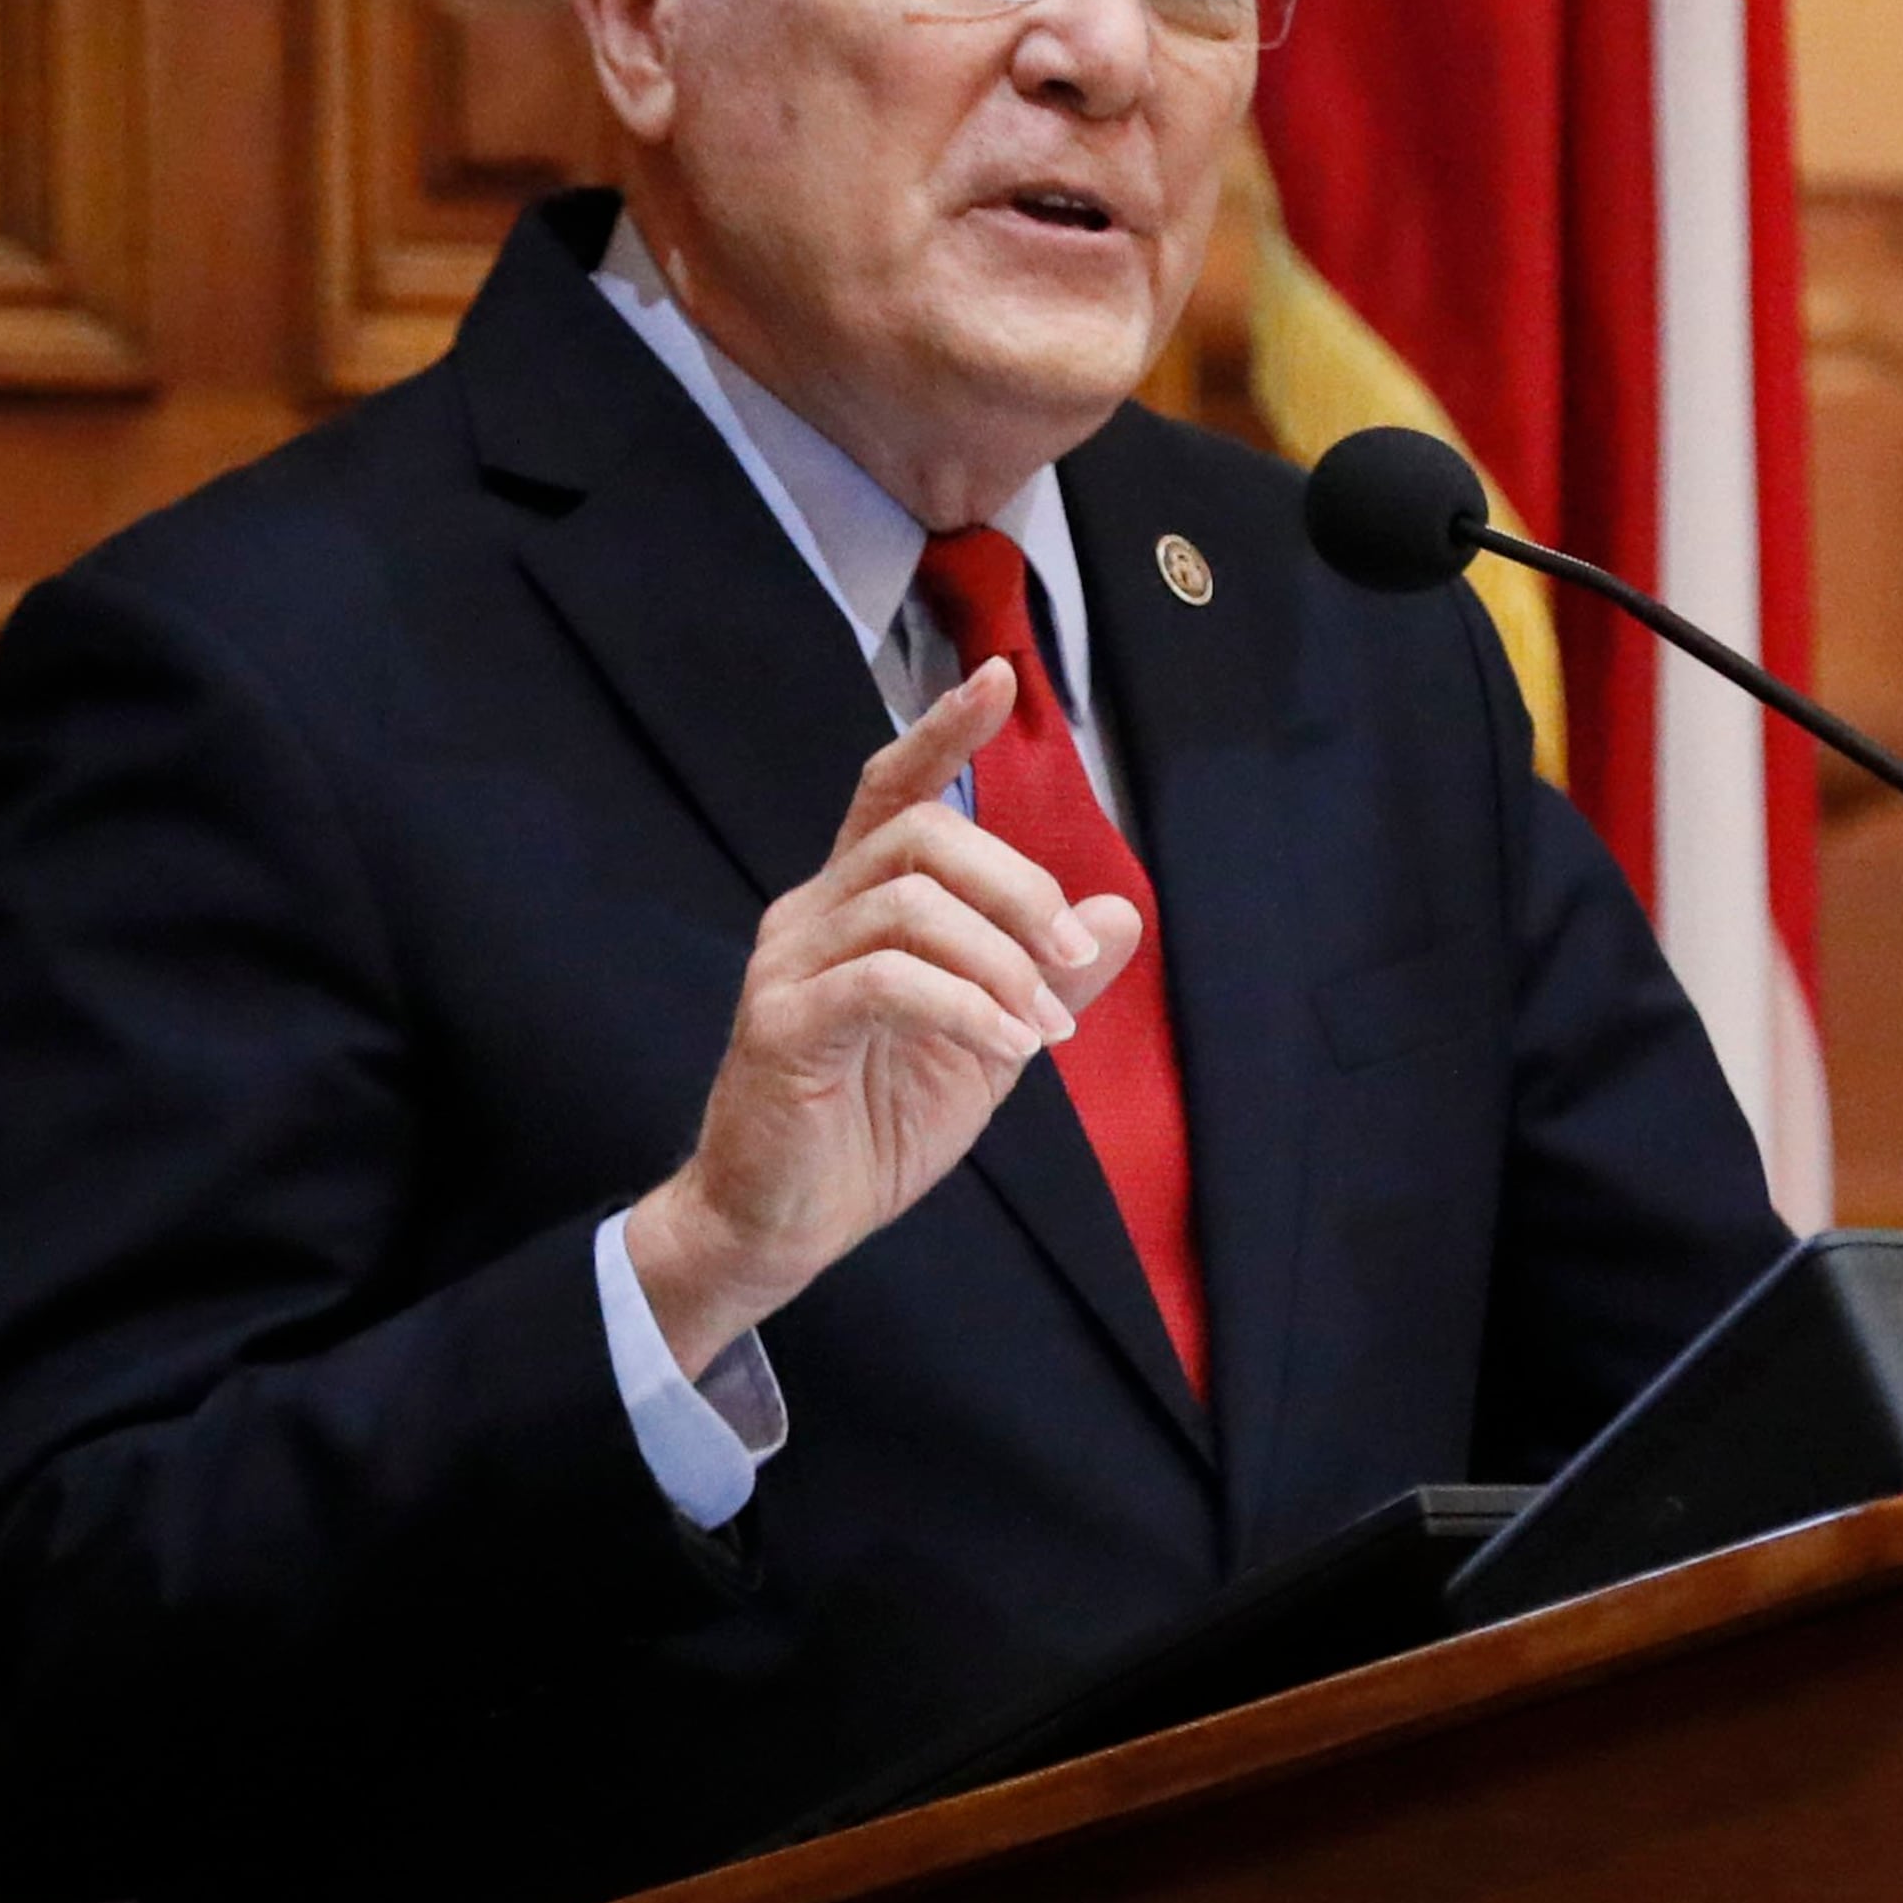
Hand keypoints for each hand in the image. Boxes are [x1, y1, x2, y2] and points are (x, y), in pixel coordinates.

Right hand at [625, 661, 1142, 1375]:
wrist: (788, 1224)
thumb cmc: (875, 1124)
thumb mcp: (989, 1043)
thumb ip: (1046, 977)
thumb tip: (1120, 914)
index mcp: (858, 904)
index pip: (891, 789)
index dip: (942, 731)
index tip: (1000, 678)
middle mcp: (814, 913)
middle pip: (919, 833)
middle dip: (1017, 882)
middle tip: (1070, 957)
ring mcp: (790, 964)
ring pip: (908, 902)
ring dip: (1001, 957)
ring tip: (1044, 1028)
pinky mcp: (782, 1025)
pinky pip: (886, 980)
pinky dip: (965, 1004)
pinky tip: (1006, 1044)